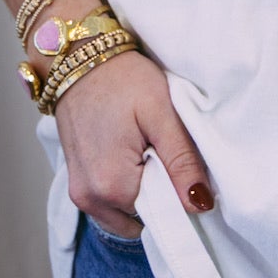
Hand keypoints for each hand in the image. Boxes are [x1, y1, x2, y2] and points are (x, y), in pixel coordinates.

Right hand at [54, 48, 213, 239]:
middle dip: (160, 197)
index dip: (180, 198)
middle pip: (142, 219)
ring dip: (143, 193)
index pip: (162, 219)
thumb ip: (182, 163)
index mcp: (112, 186)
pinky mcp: (76, 183)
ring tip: (148, 152)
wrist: (78, 58)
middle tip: (164, 154)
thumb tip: (201, 204)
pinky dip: (127, 188)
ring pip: (126, 214)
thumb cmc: (122, 79)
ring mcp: (79, 193)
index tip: (185, 169)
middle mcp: (90, 199)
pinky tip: (134, 155)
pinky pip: (109, 203)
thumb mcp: (162, 115)